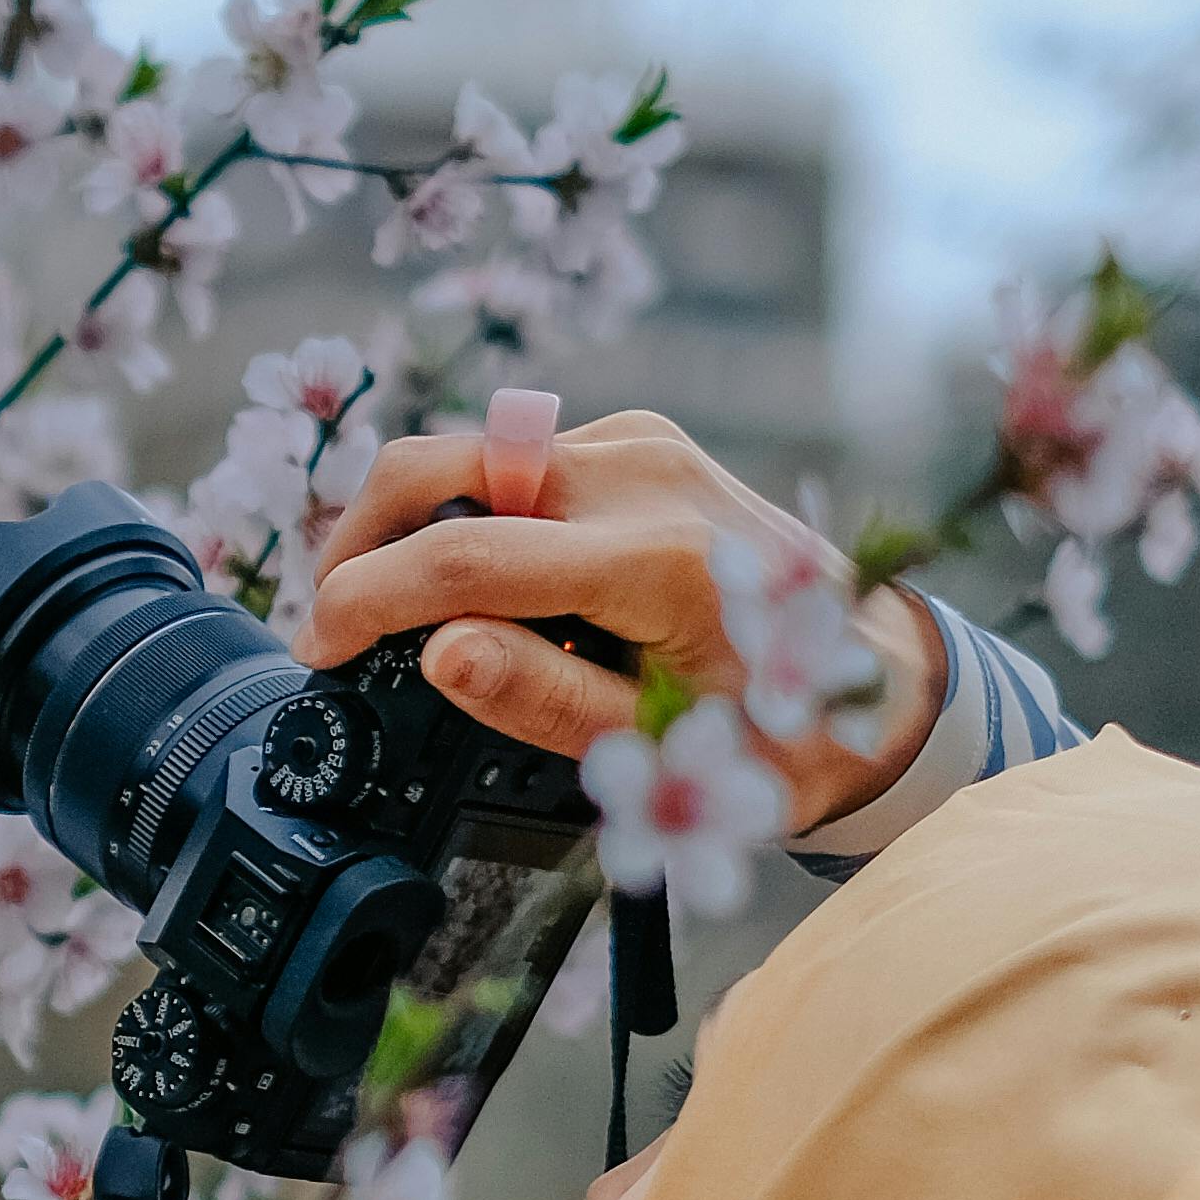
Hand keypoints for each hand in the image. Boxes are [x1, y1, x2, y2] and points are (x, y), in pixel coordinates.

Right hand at [302, 404, 943, 841]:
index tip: (318, 651)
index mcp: (655, 559)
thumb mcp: (667, 755)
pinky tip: (471, 584)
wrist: (882, 676)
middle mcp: (645, 478)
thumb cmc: (787, 731)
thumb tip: (440, 654)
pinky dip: (472, 512)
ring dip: (412, 520)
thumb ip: (547, 702)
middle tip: (331, 616)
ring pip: (474, 453)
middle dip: (360, 535)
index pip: (463, 561)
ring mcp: (644, 448)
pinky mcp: (641, 444)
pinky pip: (520, 461)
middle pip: (443, 465)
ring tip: (389, 609)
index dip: (366, 604)